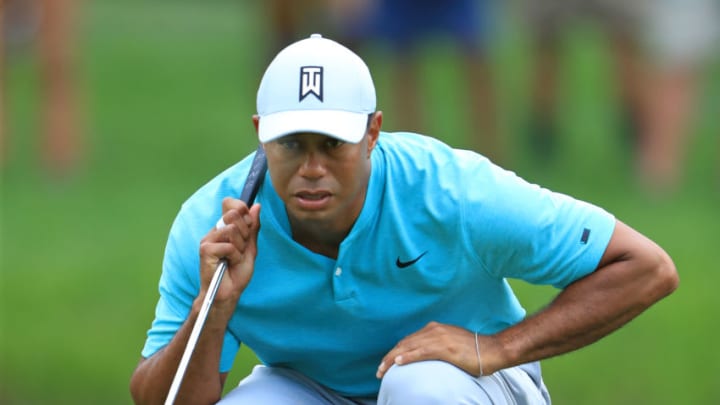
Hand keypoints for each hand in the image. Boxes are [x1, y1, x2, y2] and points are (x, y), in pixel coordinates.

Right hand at [197, 197, 260, 315]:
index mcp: (224, 228)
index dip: (242, 209)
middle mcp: (214, 231)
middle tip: (242, 248)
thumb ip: (253, 227)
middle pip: (234, 214)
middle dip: (245, 232)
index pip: (230, 204)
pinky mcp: (205, 250)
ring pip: (233, 230)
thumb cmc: (237, 272)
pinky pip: (229, 246)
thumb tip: (257, 206)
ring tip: (235, 258)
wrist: (228, 293)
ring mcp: (208, 239)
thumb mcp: (251, 247)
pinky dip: (235, 257)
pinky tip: (229, 264)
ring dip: (240, 247)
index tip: (248, 225)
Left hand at [376, 322, 482, 378]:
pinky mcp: (445, 348)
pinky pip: (421, 352)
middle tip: (379, 370)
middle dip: (389, 356)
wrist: (493, 350)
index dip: (395, 351)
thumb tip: (426, 356)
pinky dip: (408, 356)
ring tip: (382, 369)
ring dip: (393, 358)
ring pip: (409, 347)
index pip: (409, 340)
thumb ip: (437, 346)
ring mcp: (439, 338)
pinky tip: (398, 362)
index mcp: (435, 329)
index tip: (387, 362)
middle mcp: (434, 330)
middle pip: (405, 343)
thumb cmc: (474, 350)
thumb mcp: (451, 343)